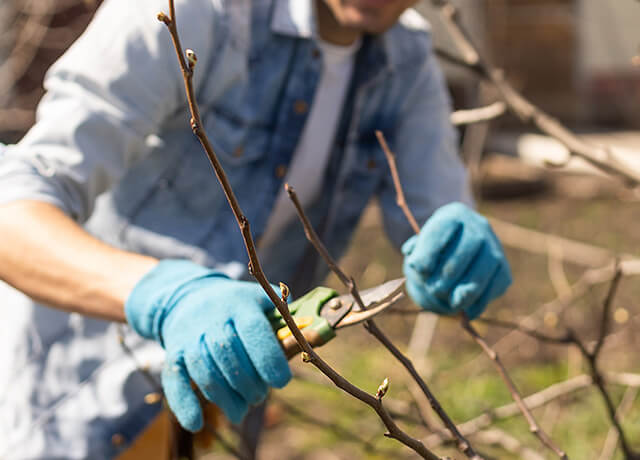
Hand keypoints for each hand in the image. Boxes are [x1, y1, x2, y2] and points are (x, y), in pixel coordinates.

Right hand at [125, 260, 290, 430]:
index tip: (281, 381)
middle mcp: (212, 320)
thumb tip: (313, 331)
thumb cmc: (235, 304)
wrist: (186, 297)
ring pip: (205, 372)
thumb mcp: (259, 300)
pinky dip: (184, 404)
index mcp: (239, 305)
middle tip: (259, 397)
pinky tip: (197, 423)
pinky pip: (174, 380)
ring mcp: (189, 337)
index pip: (254, 332)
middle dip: (248, 384)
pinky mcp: (173, 353)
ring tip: (241, 411)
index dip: (269, 360)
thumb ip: (284, 317)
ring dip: (225, 398)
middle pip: (230, 356)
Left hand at [402, 202, 510, 318]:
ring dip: (463, 293)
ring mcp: (494, 248)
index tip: (418, 269)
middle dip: (446, 276)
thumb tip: (419, 266)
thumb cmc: (433, 249)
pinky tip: (466, 311)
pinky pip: (494, 288)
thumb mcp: (420, 245)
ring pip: (482, 273)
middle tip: (433, 289)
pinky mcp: (504, 270)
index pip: (441, 231)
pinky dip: (479, 303)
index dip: (428, 253)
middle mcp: (478, 227)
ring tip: (449, 303)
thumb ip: (417, 255)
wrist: (458, 249)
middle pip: (465, 252)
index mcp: (453, 215)